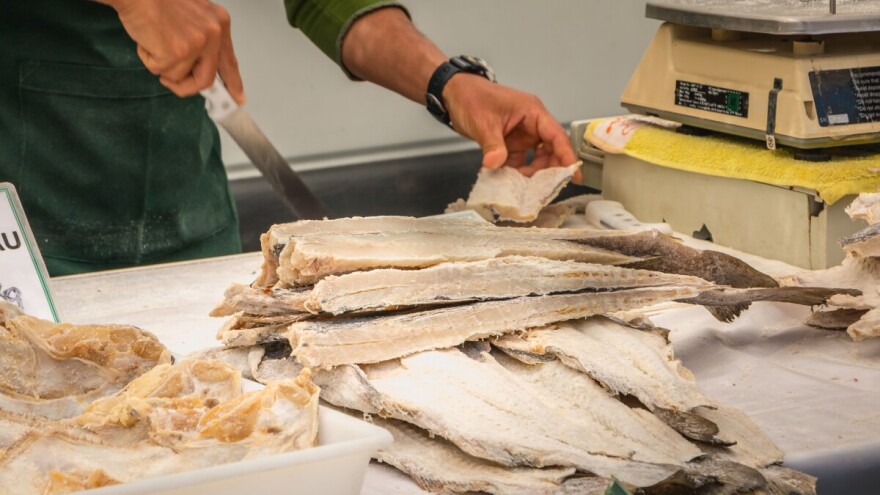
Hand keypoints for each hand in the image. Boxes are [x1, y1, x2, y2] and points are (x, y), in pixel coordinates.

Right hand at [100, 0, 244, 102]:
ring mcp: (196, 44)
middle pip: (206, 79)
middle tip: (173, 83)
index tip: (237, 98)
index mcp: (219, 23)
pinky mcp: (176, 53)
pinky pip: (161, 72)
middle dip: (187, 86)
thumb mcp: (193, 16)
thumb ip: (202, 40)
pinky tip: (147, 40)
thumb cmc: (156, 0)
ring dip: (162, 66)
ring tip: (154, 41)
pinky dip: (149, 60)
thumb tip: (199, 67)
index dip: (232, 83)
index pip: (229, 61)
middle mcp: (213, 34)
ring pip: (179, 77)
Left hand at [444, 75, 577, 177]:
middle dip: (549, 169)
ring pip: (536, 157)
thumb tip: (495, 165)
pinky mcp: (511, 143)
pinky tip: (509, 182)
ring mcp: (522, 134)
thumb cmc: (471, 97)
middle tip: (544, 189)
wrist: (453, 94)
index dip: (567, 155)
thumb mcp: (483, 122)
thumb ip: (492, 145)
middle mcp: (531, 123)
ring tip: (522, 188)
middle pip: (550, 149)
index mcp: (532, 112)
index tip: (573, 175)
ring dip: (531, 173)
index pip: (556, 135)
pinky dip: (516, 172)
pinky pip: (520, 160)